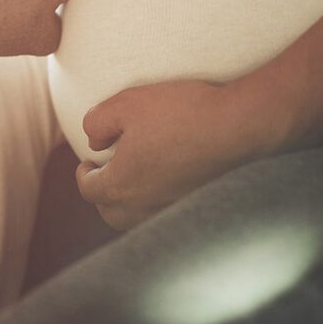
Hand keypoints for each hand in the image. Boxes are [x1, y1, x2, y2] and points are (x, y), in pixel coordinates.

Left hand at [74, 79, 270, 229]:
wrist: (238, 126)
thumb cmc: (181, 112)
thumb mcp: (127, 103)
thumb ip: (97, 122)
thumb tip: (93, 141)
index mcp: (120, 186)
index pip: (89, 189)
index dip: (84, 173)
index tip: (89, 161)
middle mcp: (143, 208)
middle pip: (110, 212)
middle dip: (104, 193)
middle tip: (107, 171)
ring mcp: (171, 211)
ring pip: (137, 219)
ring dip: (129, 202)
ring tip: (135, 178)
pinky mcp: (195, 207)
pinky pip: (164, 215)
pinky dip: (156, 203)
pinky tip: (165, 180)